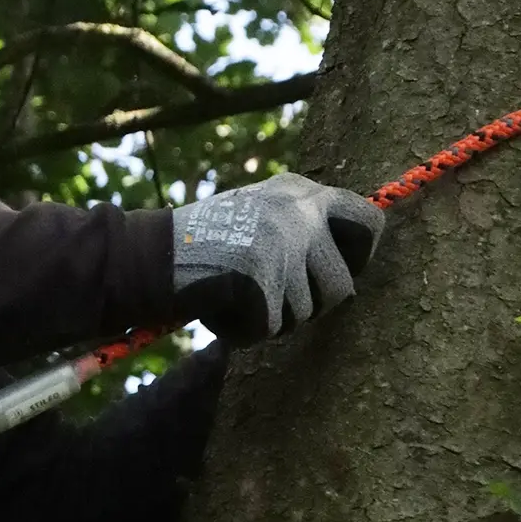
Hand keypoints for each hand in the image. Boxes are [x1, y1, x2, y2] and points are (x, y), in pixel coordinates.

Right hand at [170, 172, 383, 341]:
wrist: (151, 253)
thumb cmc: (206, 243)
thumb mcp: (262, 213)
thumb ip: (304, 227)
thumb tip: (352, 267)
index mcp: (301, 191)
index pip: (369, 220)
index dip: (360, 256)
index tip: (341, 272)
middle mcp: (299, 211)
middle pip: (342, 286)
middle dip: (313, 305)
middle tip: (276, 299)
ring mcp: (282, 244)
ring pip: (305, 314)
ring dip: (273, 318)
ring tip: (235, 294)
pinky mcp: (262, 278)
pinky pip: (269, 328)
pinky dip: (243, 330)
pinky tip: (219, 307)